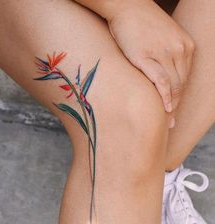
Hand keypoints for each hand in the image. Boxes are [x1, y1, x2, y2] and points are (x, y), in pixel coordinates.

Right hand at [107, 0, 194, 127]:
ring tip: (168, 121)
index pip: (185, 78)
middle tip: (172, 123)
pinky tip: (165, 108)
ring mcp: (163, 53)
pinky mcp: (146, 56)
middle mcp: (179, 49)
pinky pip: (160, 81)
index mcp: (185, 46)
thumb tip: (164, 76)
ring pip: (173, 85)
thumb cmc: (142, 24)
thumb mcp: (163, 38)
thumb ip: (168, 56)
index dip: (181, 98)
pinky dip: (164, 96)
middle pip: (181, 85)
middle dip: (177, 105)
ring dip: (171, 106)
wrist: (127, 5)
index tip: (176, 111)